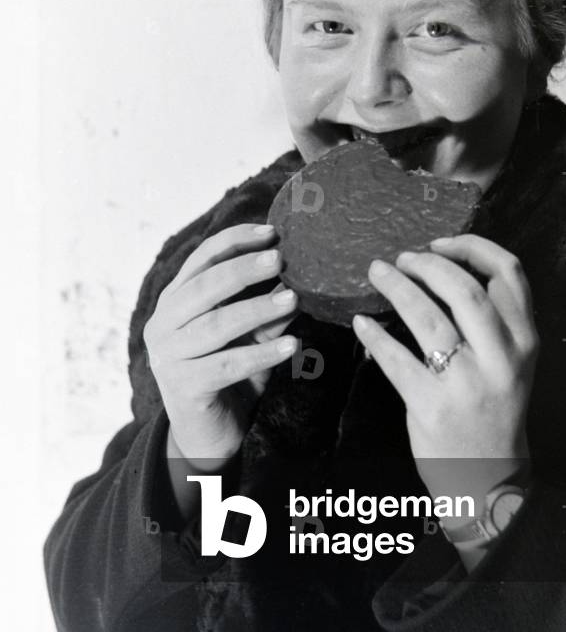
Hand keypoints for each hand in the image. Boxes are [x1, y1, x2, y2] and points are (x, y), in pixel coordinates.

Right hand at [143, 223, 298, 464]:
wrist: (206, 436)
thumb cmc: (228, 373)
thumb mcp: (251, 334)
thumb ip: (267, 307)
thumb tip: (299, 275)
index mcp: (176, 300)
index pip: (202, 258)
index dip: (235, 241)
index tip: (272, 231)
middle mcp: (164, 323)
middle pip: (205, 286)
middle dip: (245, 269)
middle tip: (281, 259)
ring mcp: (168, 356)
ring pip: (216, 325)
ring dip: (258, 309)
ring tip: (294, 299)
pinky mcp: (183, 388)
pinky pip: (226, 365)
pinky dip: (261, 354)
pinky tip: (292, 346)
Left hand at [352, 234, 538, 516]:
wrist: (488, 478)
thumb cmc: (492, 408)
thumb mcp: (510, 361)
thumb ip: (491, 319)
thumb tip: (438, 267)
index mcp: (525, 341)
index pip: (509, 273)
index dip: (472, 247)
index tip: (440, 242)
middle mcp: (502, 359)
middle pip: (464, 290)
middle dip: (427, 265)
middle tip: (401, 258)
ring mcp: (467, 383)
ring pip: (428, 318)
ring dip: (397, 288)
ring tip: (377, 273)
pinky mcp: (433, 406)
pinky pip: (396, 359)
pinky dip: (375, 335)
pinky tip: (362, 323)